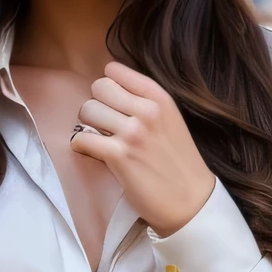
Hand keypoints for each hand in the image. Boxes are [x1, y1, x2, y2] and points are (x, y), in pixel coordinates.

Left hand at [70, 61, 214, 236]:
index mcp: (160, 98)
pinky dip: (81, 146)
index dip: (109, 87)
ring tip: (101, 140)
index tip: (113, 104)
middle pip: (98, 87)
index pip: (115, 71)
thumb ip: (145, 102)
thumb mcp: (170, 120)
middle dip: (97, 105)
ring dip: (88, 126)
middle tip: (104, 124)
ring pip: (87, 110)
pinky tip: (95, 153)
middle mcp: (147, 110)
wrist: (190, 200)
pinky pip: (80, 138)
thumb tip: (110, 89)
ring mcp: (132, 132)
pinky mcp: (118, 155)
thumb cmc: (178, 163)